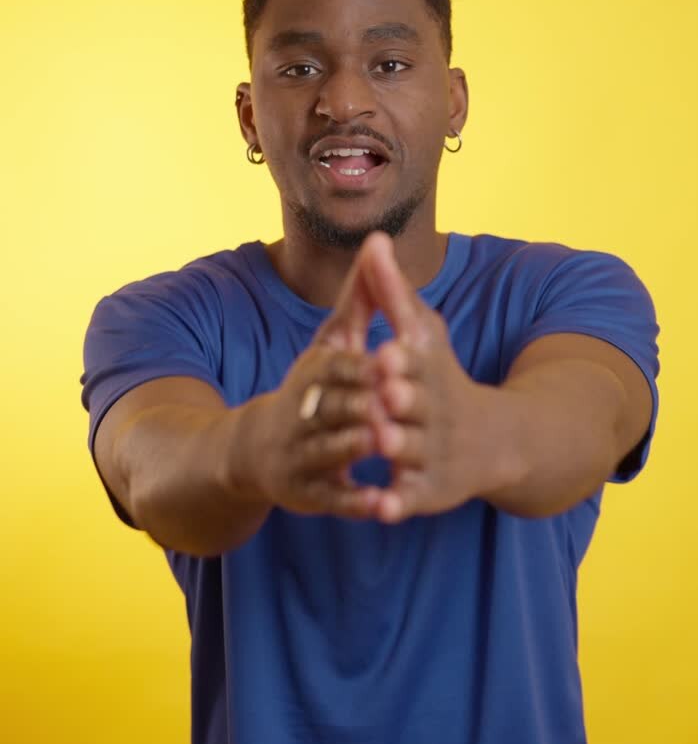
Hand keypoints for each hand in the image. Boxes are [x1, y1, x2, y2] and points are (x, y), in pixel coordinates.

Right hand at [244, 242, 392, 518]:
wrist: (259, 449)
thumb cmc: (313, 387)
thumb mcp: (332, 342)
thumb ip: (361, 298)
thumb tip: (379, 240)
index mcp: (311, 375)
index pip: (333, 365)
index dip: (360, 363)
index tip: (390, 356)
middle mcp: (302, 412)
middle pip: (330, 406)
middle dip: (360, 404)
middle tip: (393, 403)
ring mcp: (302, 454)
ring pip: (329, 448)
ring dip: (355, 445)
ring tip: (384, 443)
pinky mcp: (309, 491)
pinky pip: (333, 497)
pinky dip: (355, 500)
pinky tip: (382, 503)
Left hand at [352, 234, 515, 521]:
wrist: (495, 441)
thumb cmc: (443, 379)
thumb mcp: (423, 334)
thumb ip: (393, 293)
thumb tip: (374, 240)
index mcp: (429, 372)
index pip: (416, 361)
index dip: (403, 358)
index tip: (387, 350)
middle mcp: (435, 411)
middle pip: (417, 404)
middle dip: (403, 398)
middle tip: (386, 393)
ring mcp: (432, 452)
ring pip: (412, 449)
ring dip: (399, 445)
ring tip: (382, 441)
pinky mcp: (428, 489)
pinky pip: (410, 497)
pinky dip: (397, 503)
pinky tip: (380, 509)